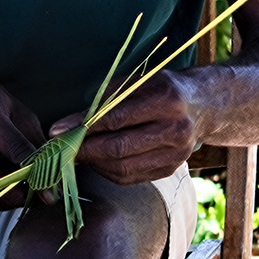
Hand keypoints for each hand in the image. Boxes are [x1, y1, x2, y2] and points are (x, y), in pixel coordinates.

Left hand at [50, 71, 199, 184]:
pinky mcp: (171, 169)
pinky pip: (132, 177)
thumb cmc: (159, 88)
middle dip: (85, 149)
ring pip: (124, 167)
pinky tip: (95, 161)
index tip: (58, 130)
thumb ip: (106, 100)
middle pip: (120, 147)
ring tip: (75, 154)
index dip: (84, 126)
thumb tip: (72, 122)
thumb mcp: (136, 81)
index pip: (116, 118)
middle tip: (61, 148)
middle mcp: (175, 129)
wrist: (200, 106)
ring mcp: (176, 154)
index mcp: (166, 100)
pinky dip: (108, 171)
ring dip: (94, 163)